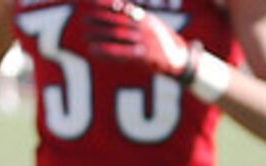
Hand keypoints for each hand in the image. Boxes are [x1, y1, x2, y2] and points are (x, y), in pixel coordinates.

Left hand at [66, 0, 193, 78]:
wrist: (181, 59)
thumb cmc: (162, 40)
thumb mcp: (151, 22)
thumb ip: (134, 15)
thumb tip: (117, 6)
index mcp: (144, 17)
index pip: (120, 7)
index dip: (104, 4)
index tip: (90, 2)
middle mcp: (144, 27)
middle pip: (115, 20)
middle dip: (97, 19)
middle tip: (85, 21)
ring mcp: (145, 41)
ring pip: (116, 35)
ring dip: (98, 35)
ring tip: (87, 36)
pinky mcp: (145, 57)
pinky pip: (121, 52)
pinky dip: (105, 51)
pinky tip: (94, 50)